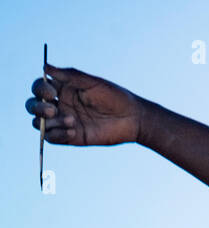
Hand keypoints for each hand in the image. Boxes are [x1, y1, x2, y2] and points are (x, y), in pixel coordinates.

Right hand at [27, 64, 141, 145]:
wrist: (133, 119)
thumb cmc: (115, 97)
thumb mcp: (92, 83)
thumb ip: (68, 75)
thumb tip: (44, 66)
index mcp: (63, 89)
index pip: (39, 88)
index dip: (39, 89)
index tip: (51, 92)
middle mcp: (60, 105)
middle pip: (34, 106)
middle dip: (38, 107)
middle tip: (54, 109)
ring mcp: (65, 122)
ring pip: (40, 123)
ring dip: (49, 122)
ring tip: (72, 121)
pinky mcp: (72, 137)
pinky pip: (53, 138)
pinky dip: (57, 135)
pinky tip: (73, 132)